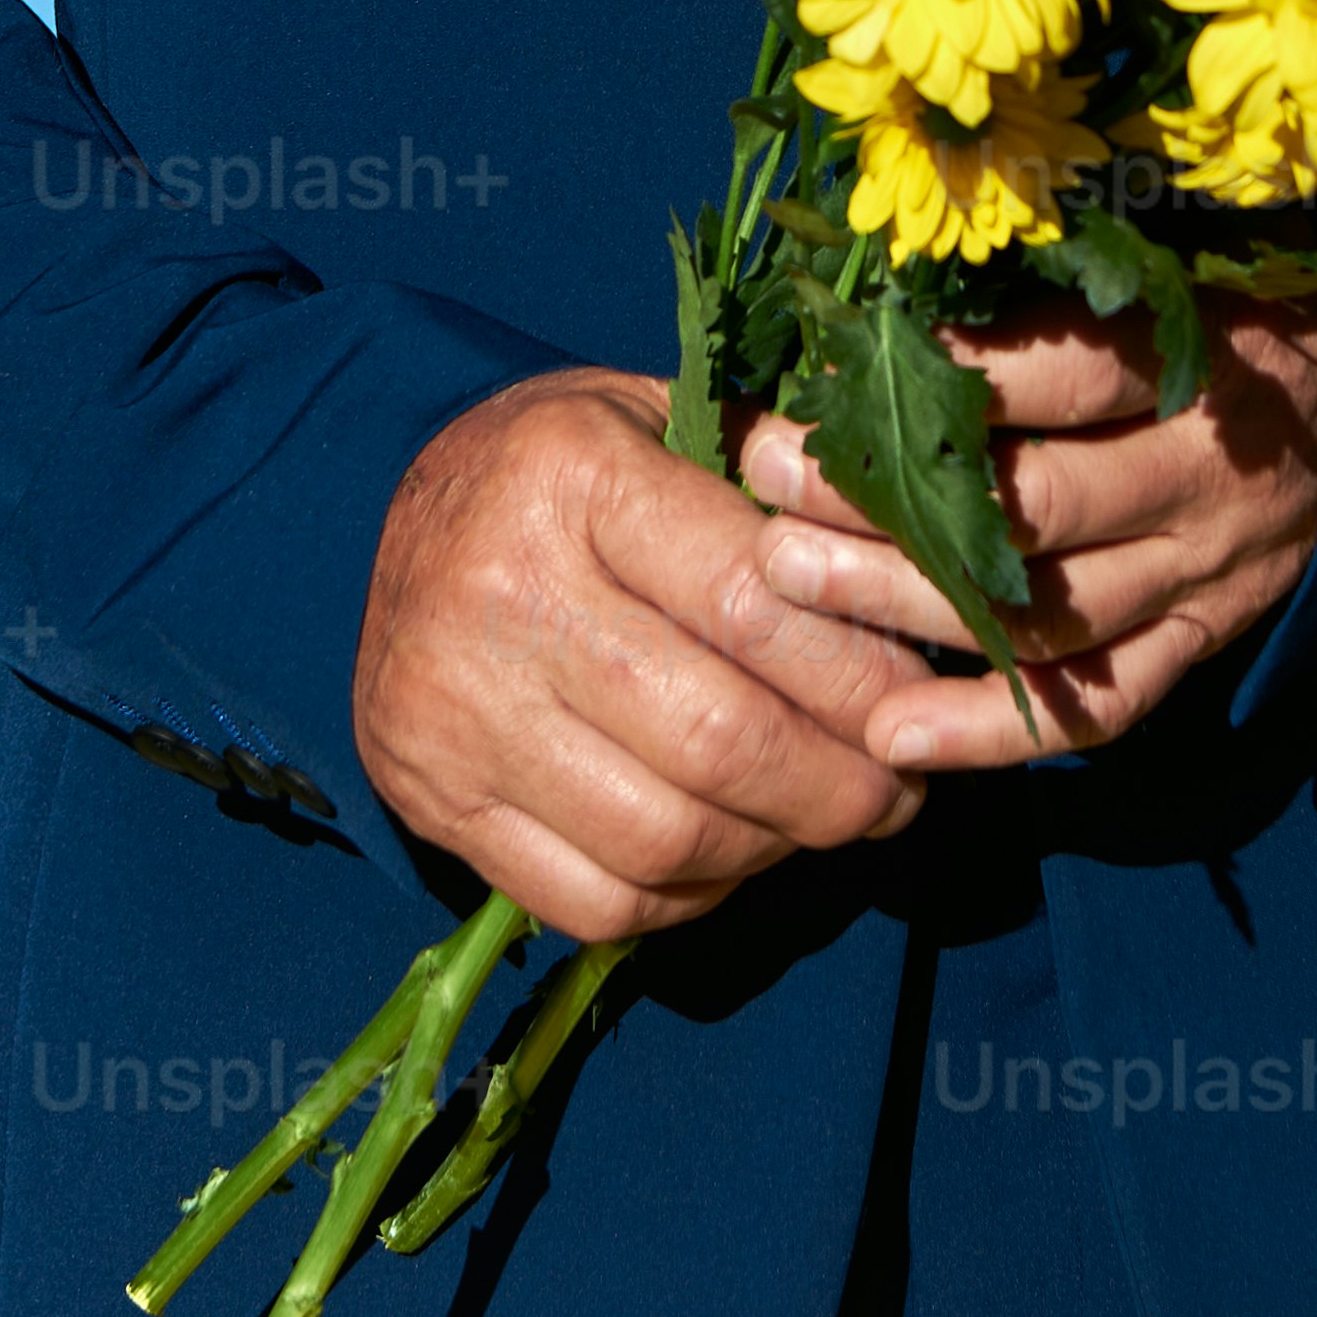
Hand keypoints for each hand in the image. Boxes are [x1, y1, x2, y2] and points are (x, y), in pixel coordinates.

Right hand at [352, 367, 936, 943]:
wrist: (397, 515)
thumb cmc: (568, 468)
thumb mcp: (663, 417)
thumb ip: (780, 480)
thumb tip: (916, 572)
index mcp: (573, 476)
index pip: (753, 603)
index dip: (862, 674)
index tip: (920, 703)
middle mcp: (500, 594)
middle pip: (718, 739)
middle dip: (839, 784)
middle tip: (895, 789)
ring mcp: (453, 713)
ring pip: (665, 838)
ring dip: (774, 848)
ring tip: (821, 816)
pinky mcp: (431, 802)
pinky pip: (597, 899)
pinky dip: (689, 895)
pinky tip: (728, 847)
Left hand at [742, 295, 1316, 769]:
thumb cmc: (1231, 311)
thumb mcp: (1177, 261)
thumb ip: (1059, 276)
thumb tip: (890, 275)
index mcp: (1202, 366)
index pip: (1071, 378)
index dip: (950, 381)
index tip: (833, 373)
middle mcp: (1206, 480)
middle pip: (1038, 506)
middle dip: (891, 499)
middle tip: (771, 482)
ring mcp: (1205, 576)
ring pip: (1051, 614)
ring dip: (910, 606)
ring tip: (785, 587)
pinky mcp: (1200, 643)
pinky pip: (1102, 708)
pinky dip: (996, 732)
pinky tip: (892, 734)